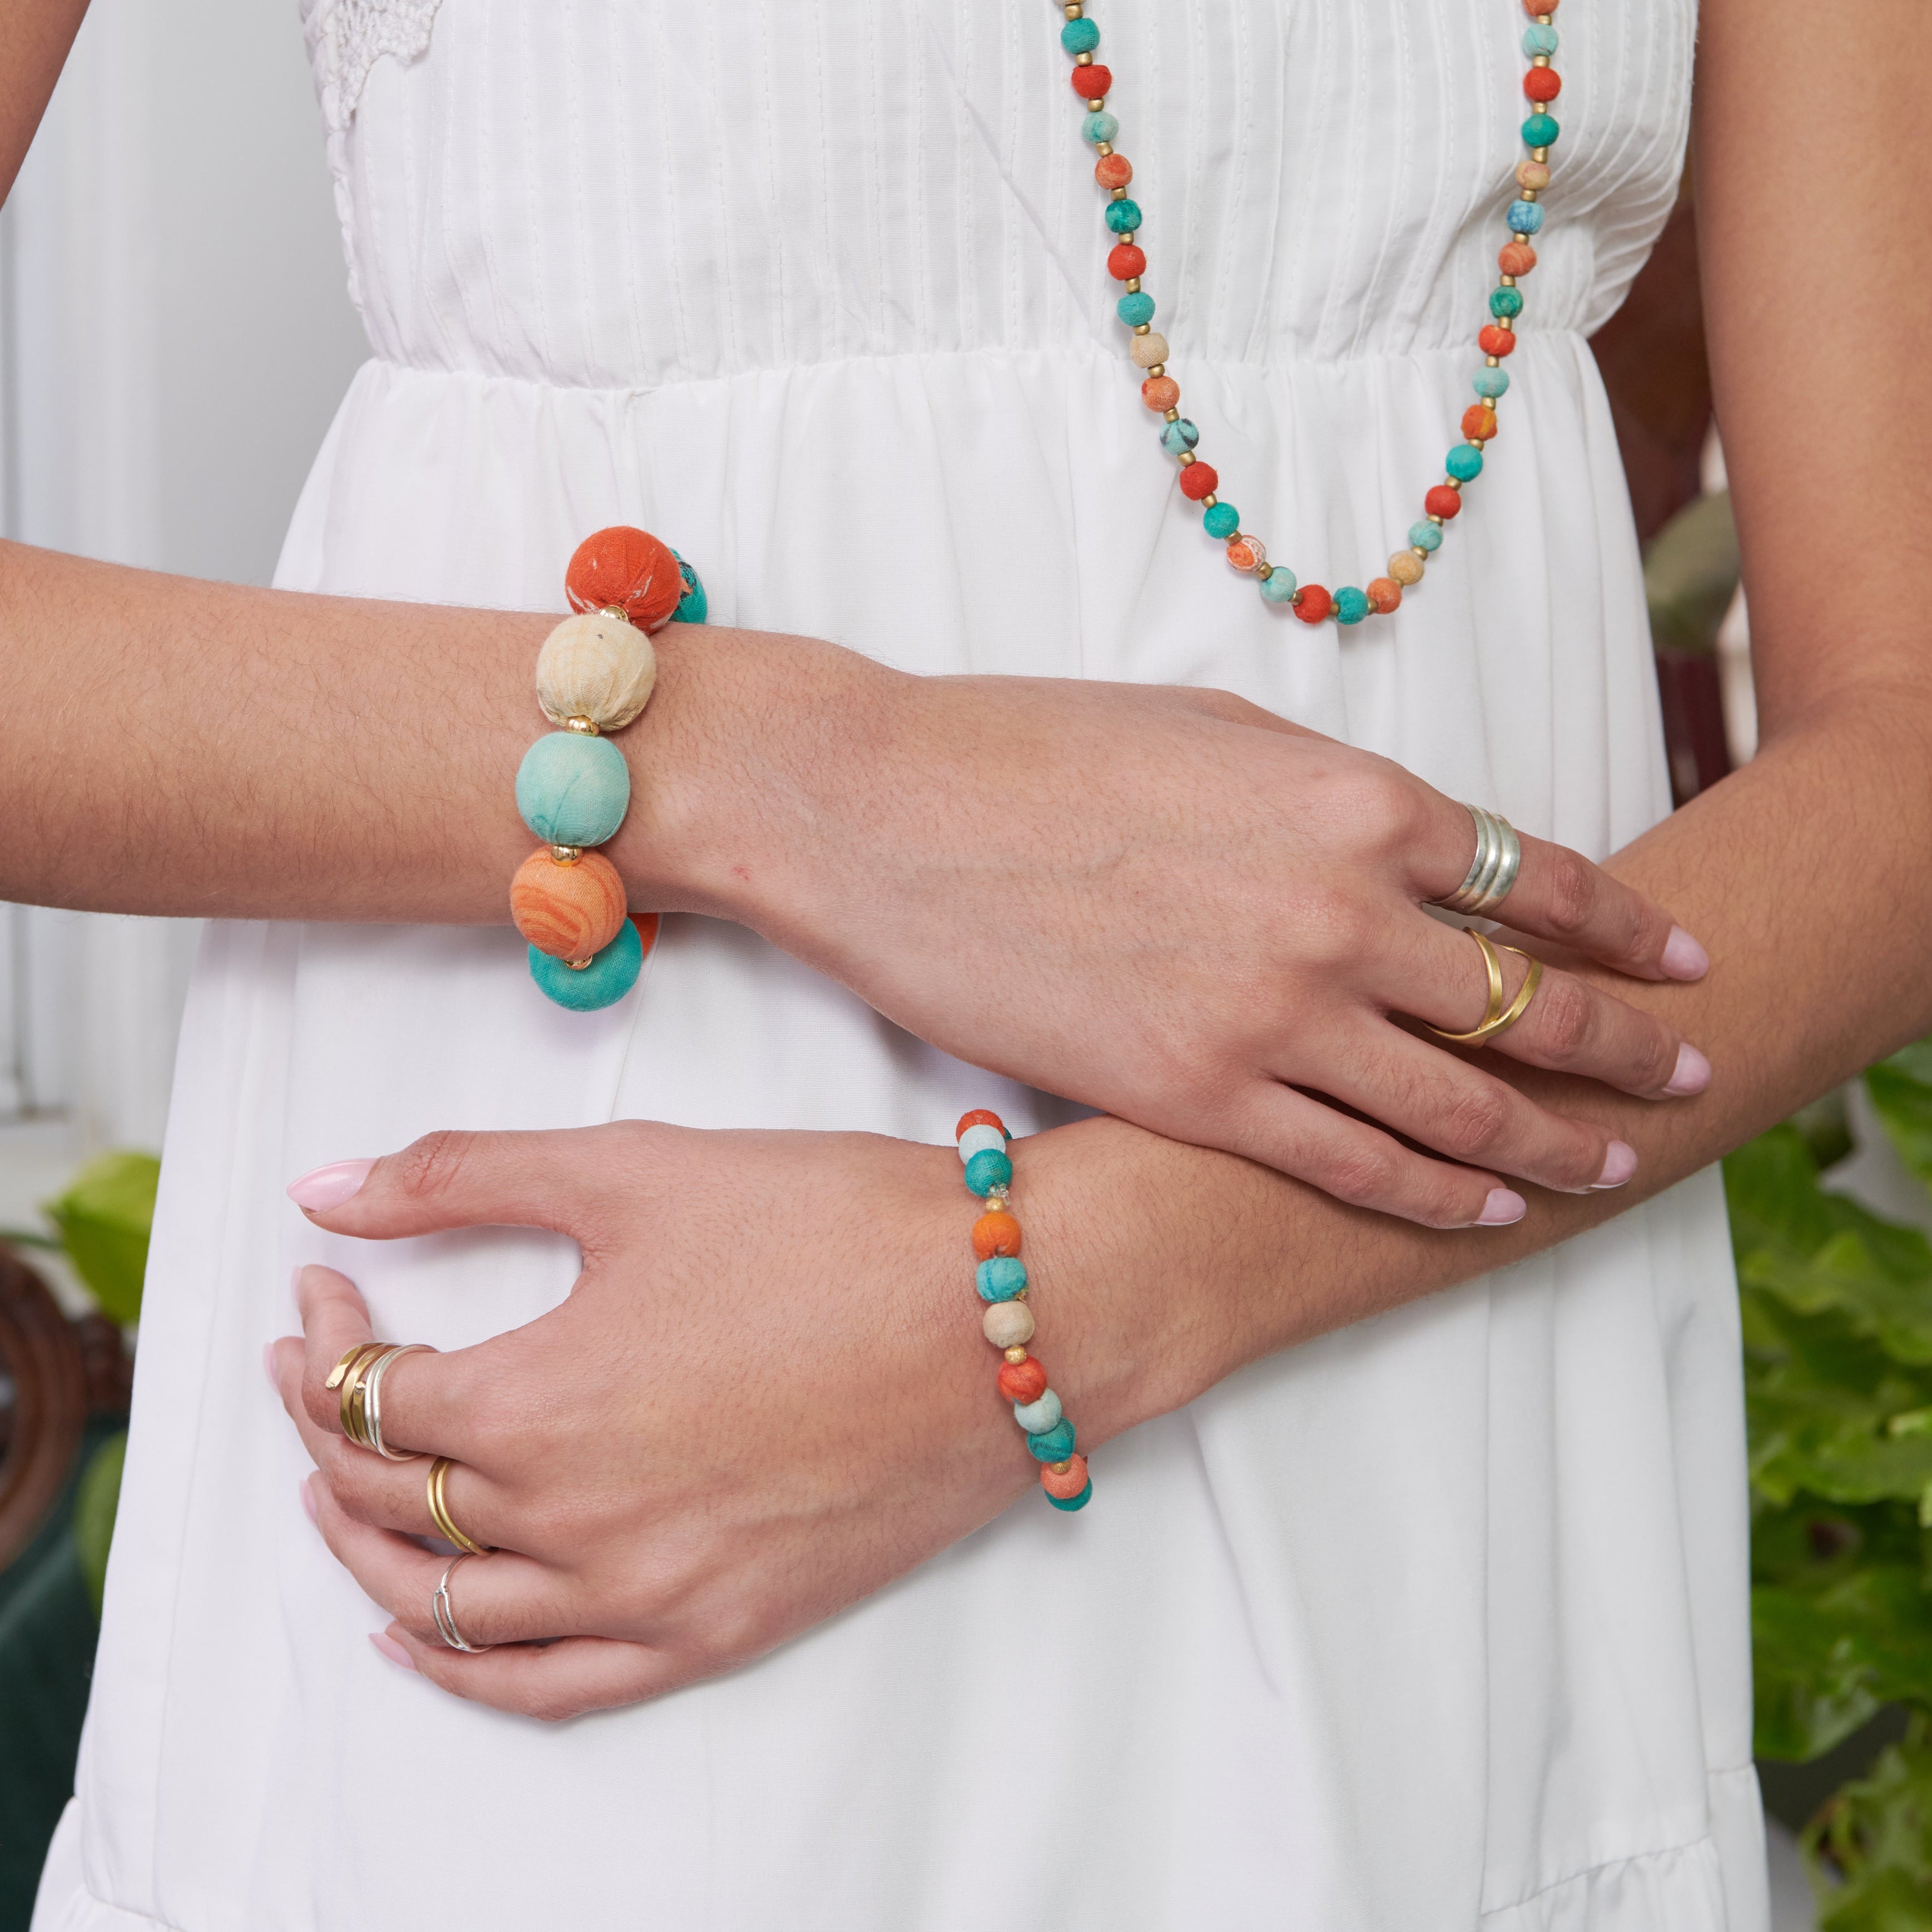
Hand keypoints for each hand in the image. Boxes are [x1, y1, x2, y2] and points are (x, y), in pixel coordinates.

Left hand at [273, 1123, 1165, 1720]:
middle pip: (385, 1500)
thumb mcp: (634, 1165)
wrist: (1010, 1310)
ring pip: (446, 1605)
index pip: (370, 1391)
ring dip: (368, 1546)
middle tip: (321, 1368)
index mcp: (537, 1401)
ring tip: (345, 1487)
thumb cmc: (834, 1227)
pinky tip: (423, 1637)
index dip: (329, 1335)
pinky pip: (551, 1688)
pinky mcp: (716, 1632)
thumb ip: (459, 1175)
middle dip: (325, 1429)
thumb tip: (323, 1189)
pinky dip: (465, 1671)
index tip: (330, 1284)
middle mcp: (573, 1521)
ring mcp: (646, 1594)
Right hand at [651, 639, 1710, 1227]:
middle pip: (1527, 1003)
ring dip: (1552, 1139)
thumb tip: (1403, 846)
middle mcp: (1340, 911)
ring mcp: (1272, 1013)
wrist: (875, 808)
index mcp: (1353, 799)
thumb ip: (1328, 793)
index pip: (1535, 878)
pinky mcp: (1194, 1096)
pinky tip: (1484, 1208)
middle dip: (1627, 1047)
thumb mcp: (1212, 728)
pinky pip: (1353, 1164)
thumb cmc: (1030, 747)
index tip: (1681, 960)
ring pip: (1458, 1100)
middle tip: (1689, 1076)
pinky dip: (1434, 1192)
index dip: (1627, 930)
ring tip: (1608, 1164)